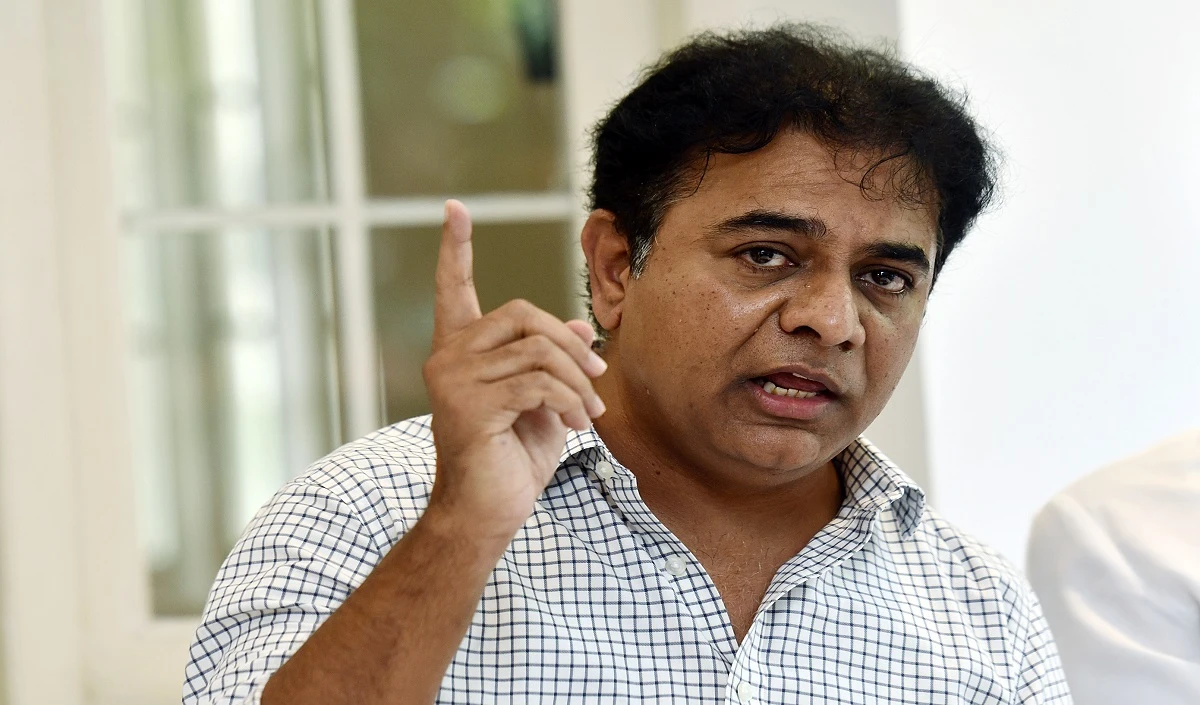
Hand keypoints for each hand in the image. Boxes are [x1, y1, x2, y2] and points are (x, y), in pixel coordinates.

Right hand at [423, 200, 607, 538]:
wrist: (487, 514)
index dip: (456, 248)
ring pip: (538, 351)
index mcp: (459, 353)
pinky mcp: (468, 405)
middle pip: (521, 314)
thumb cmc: (511, 459)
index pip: (453, 289)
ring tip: (588, 416)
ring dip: (577, 384)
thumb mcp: (541, 402)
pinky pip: (538, 383)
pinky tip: (574, 427)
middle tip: (595, 380)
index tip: (455, 208)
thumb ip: (550, 361)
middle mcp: (447, 359)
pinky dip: (568, 403)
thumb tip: (576, 326)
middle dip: (568, 345)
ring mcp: (452, 380)